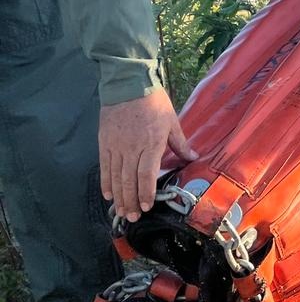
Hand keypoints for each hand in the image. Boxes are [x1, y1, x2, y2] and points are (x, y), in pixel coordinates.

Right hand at [99, 88, 197, 221]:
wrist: (128, 84)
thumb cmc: (153, 102)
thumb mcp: (172, 121)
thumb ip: (180, 143)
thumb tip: (193, 157)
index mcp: (151, 144)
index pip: (146, 175)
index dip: (145, 194)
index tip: (146, 207)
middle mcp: (132, 148)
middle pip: (130, 181)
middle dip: (131, 201)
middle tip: (132, 217)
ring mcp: (116, 146)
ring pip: (116, 177)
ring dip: (119, 197)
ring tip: (121, 211)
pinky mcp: (104, 142)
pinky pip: (105, 167)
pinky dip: (106, 182)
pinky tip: (108, 194)